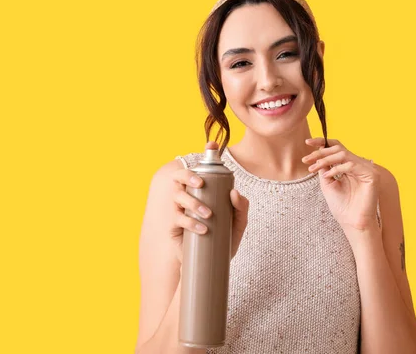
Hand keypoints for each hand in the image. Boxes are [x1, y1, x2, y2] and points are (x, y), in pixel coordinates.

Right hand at [170, 142, 248, 262]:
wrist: (211, 268)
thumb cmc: (224, 241)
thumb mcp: (238, 224)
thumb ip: (242, 208)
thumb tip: (234, 192)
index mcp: (202, 192)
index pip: (200, 169)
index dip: (204, 155)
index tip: (211, 146)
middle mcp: (188, 197)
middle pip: (180, 177)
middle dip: (188, 175)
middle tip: (200, 182)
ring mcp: (179, 211)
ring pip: (178, 197)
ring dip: (193, 202)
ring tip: (208, 214)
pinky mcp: (174, 227)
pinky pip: (178, 219)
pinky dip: (191, 222)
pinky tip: (203, 228)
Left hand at [303, 137, 380, 234]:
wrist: (352, 223)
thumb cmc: (342, 206)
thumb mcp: (327, 183)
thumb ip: (324, 167)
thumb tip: (317, 153)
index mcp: (350, 166)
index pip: (337, 148)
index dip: (322, 143)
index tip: (307, 142)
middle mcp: (359, 164)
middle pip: (339, 148)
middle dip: (320, 152)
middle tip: (306, 159)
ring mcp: (367, 169)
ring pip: (343, 154)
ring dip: (325, 159)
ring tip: (314, 167)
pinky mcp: (372, 175)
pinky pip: (351, 165)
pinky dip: (337, 168)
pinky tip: (328, 176)